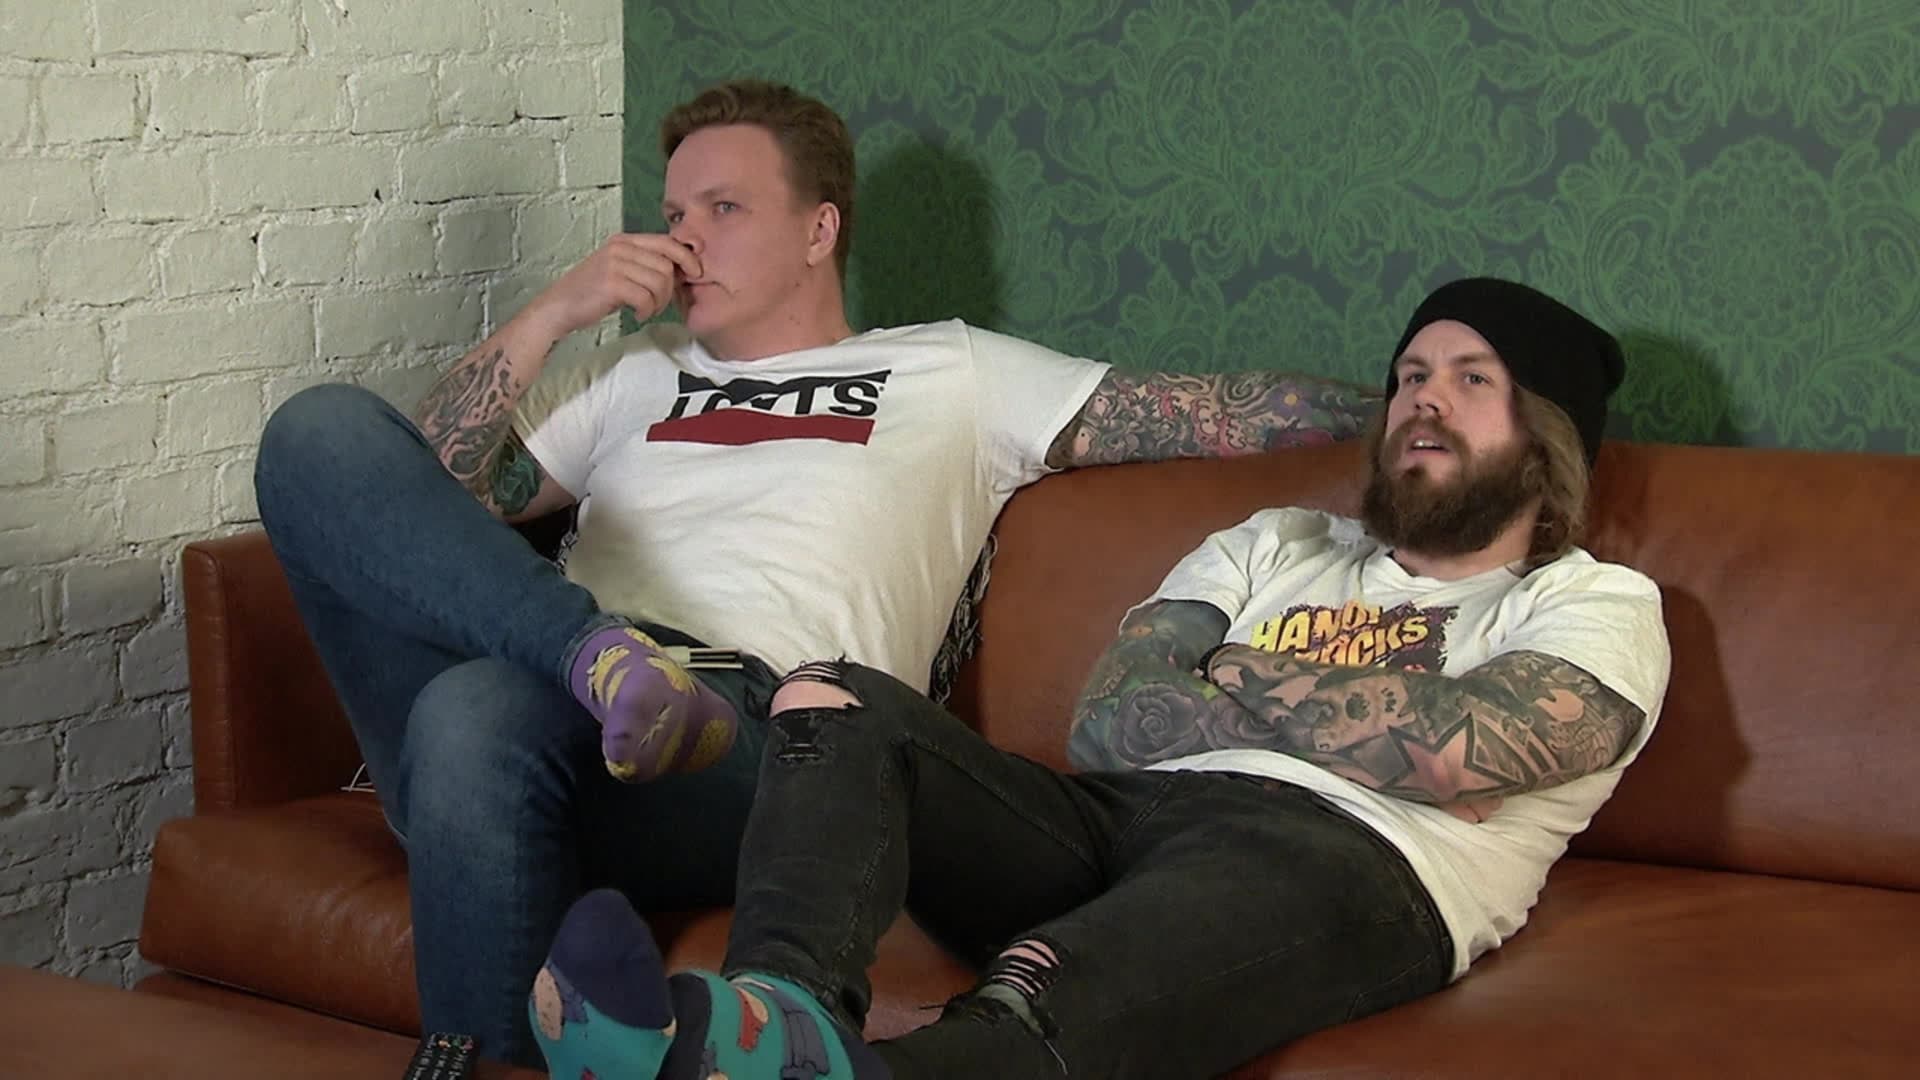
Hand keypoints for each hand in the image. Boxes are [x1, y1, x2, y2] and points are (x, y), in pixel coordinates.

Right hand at [518, 233, 701, 339]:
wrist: (558, 307)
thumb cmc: (591, 292)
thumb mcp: (619, 269)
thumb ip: (645, 264)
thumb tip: (681, 268)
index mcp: (624, 241)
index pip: (667, 242)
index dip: (687, 257)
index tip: (696, 272)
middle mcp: (620, 248)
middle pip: (667, 266)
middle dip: (669, 289)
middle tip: (657, 303)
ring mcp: (615, 264)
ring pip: (659, 282)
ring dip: (659, 303)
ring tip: (646, 309)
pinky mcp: (611, 284)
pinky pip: (646, 298)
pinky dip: (647, 311)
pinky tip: (637, 314)